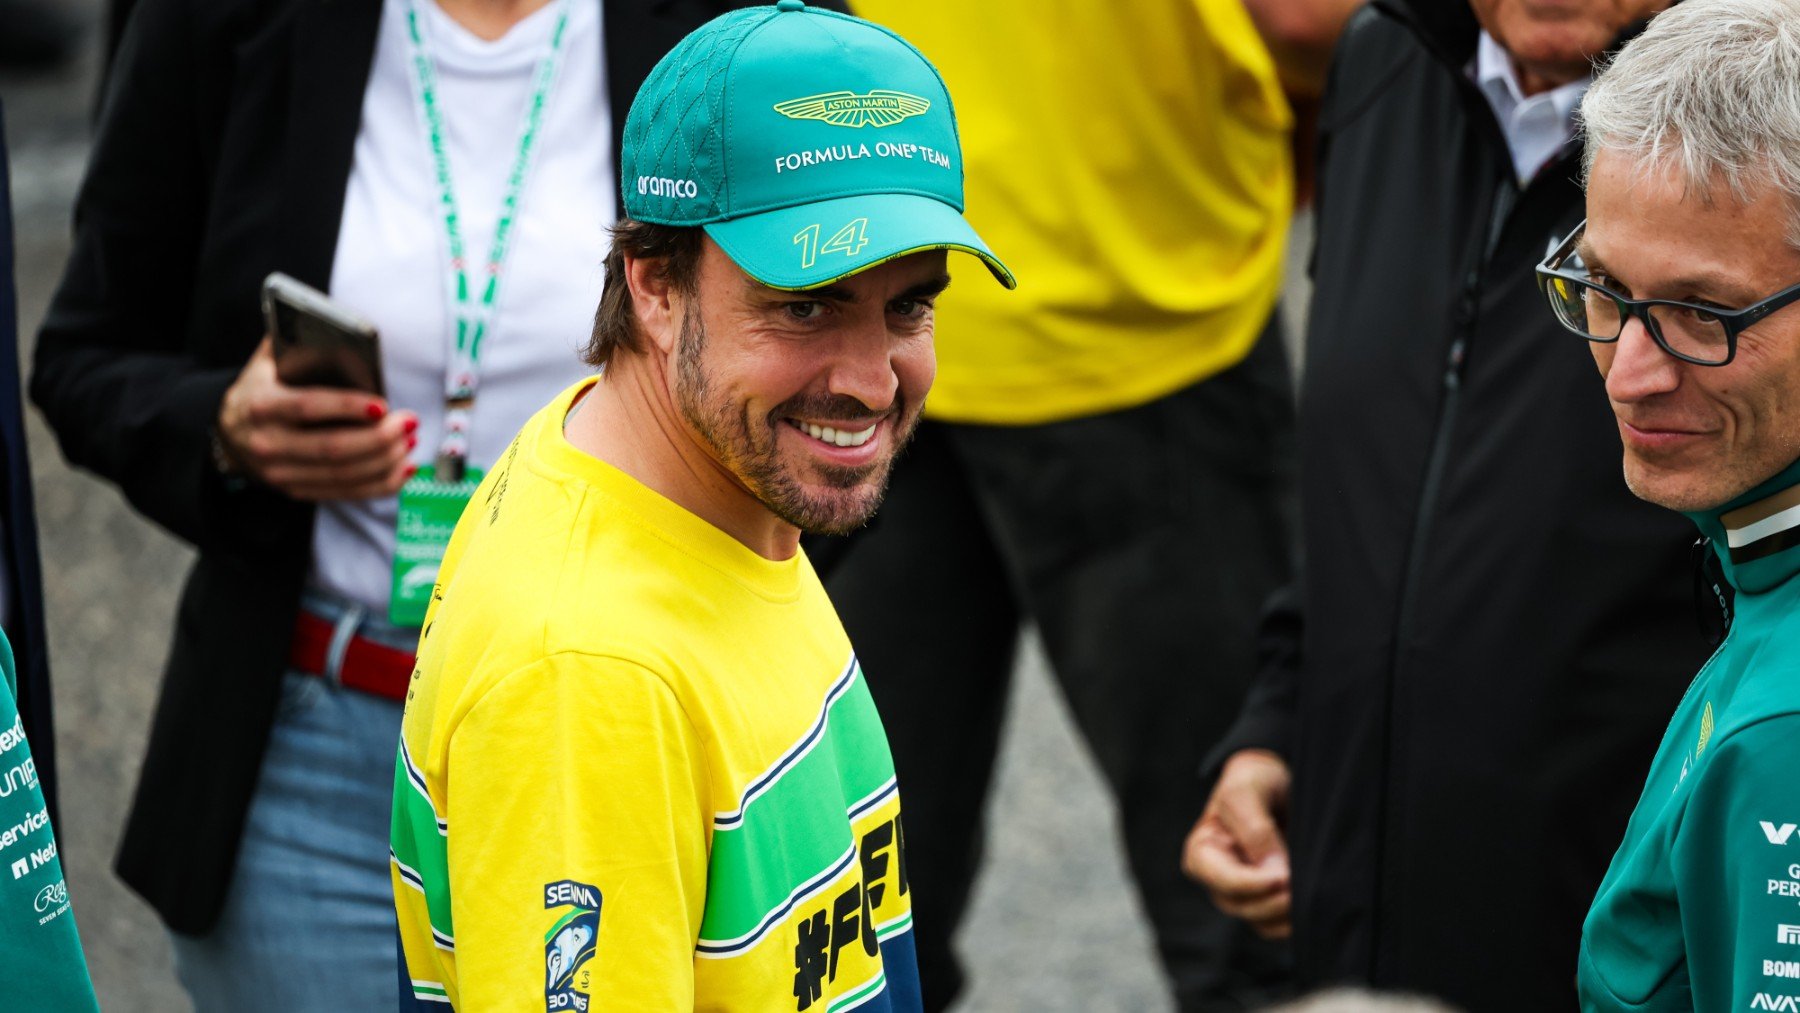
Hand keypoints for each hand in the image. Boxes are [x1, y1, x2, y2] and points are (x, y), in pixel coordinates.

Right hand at [216, 338, 417, 500]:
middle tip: (409, 422)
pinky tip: (405, 468)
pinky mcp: (297, 490)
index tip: (381, 404)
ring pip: (343, 475)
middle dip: (378, 438)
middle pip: (332, 448)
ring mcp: (281, 473)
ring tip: (411, 440)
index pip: (308, 407)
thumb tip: (337, 327)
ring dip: (386, 461)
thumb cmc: (264, 387)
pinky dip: (380, 484)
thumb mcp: (268, 361)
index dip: (346, 407)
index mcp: (260, 405)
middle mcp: (267, 444)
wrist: (231, 430)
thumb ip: (295, 342)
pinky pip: (345, 493)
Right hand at [1182, 748, 1292, 938]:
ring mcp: (1242, 894)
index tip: (1282, 877)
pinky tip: (1310, 904)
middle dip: (1272, 901)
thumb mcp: (1246, 792)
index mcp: (1202, 853)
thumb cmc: (1253, 782)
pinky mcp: (1265, 901)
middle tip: (1300, 886)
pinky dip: (1293, 921)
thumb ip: (1254, 827)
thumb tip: (1273, 871)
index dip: (1251, 883)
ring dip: (1285, 914)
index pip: (1223, 880)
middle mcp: (1218, 880)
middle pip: (1241, 906)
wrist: (1275, 784)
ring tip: (1308, 894)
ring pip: (1260, 921)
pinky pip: (1276, 925)